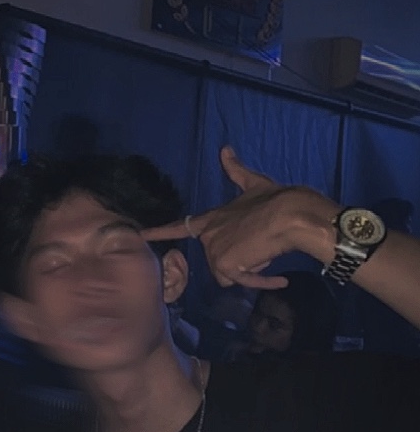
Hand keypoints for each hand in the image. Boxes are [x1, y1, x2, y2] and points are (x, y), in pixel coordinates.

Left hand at [144, 146, 334, 288]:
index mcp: (212, 218)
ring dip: (249, 268)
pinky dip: (259, 280)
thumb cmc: (276, 200)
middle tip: (260, 244)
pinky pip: (241, 282)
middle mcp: (208, 236)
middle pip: (219, 261)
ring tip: (265, 249)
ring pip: (230, 274)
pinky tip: (276, 276)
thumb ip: (236, 171)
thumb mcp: (254, 183)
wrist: (290, 215)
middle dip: (240, 259)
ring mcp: (213, 251)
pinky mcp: (224, 265)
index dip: (160, 232)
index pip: (180, 227)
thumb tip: (225, 149)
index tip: (140, 236)